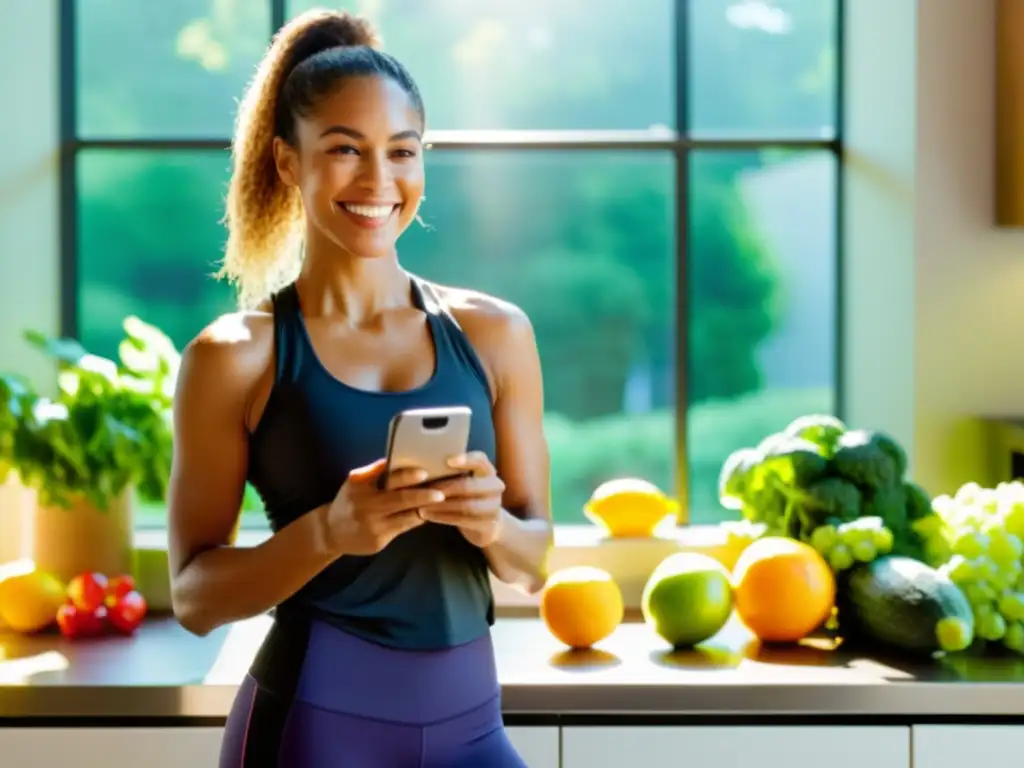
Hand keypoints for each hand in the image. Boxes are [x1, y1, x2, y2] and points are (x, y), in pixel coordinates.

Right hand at [324, 459, 445, 555]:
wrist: (331, 532)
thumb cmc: (350, 501)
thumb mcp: (355, 482)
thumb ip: (374, 472)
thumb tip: (397, 456)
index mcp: (361, 486)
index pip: (386, 478)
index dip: (406, 476)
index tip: (423, 472)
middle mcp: (366, 506)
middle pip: (400, 499)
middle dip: (423, 495)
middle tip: (442, 492)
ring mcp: (373, 525)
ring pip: (406, 516)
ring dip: (426, 509)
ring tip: (443, 502)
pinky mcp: (379, 541)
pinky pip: (404, 528)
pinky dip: (418, 520)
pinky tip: (429, 514)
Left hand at [419, 452, 504, 547]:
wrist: (487, 523)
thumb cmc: (467, 496)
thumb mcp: (464, 480)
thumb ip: (451, 471)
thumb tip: (421, 463)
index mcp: (487, 471)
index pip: (480, 460)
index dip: (466, 459)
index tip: (448, 460)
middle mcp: (495, 486)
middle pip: (469, 485)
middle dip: (444, 488)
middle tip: (423, 491)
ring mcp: (494, 506)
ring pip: (466, 505)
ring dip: (441, 506)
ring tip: (421, 506)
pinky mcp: (488, 524)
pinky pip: (463, 520)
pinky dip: (443, 517)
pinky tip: (428, 515)